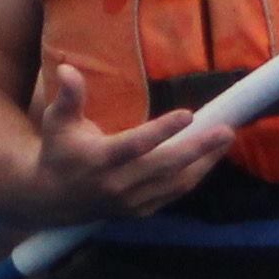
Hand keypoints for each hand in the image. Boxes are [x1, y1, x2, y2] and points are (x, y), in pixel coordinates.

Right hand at [20, 55, 226, 221]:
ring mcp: (131, 201)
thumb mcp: (57, 120)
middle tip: (226, 129)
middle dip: (199, 148)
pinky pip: (173, 193)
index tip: (188, 113)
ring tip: (225, 140)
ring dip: (204, 163)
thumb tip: (69, 67)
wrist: (52, 200)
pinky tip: (208, 159)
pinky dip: (193, 176)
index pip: (136, 144)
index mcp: (99, 159)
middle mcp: (118, 183)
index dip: (163, 131)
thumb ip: (68, 96)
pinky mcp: (140, 210)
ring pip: (176, 183)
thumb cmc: (58, 151)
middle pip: (166, 166)